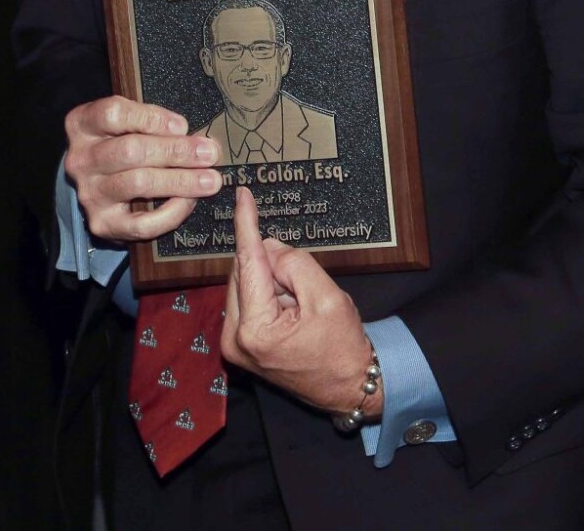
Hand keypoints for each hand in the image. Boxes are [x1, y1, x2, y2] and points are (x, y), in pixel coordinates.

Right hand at [63, 97, 221, 241]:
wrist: (100, 185)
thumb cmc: (121, 145)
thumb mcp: (128, 123)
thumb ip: (154, 123)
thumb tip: (192, 136)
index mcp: (83, 125)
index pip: (113, 113)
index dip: (151, 118)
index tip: (182, 126)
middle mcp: (81, 159)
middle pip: (130, 150)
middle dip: (176, 151)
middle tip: (208, 154)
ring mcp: (90, 193)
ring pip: (138, 183)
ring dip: (180, 180)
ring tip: (209, 180)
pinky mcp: (103, 223)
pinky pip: (141, 223)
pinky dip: (170, 212)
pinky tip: (188, 202)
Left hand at [222, 187, 379, 416]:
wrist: (348, 387)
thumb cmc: (342, 348)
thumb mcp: (327, 297)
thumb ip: (295, 264)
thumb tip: (268, 248)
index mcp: (255, 329)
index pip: (248, 263)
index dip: (246, 226)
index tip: (241, 196)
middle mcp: (235, 339)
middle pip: (244, 273)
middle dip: (272, 266)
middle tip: (304, 286)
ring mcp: (235, 344)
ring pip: (246, 285)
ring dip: (272, 282)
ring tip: (301, 306)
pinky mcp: (240, 345)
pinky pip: (249, 300)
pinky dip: (269, 294)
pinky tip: (291, 310)